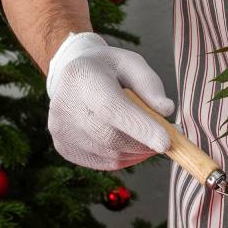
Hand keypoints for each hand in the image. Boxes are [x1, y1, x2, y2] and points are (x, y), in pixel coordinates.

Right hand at [46, 32, 173, 169]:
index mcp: (82, 76)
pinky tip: (129, 141)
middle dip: (145, 143)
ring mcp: (60, 129)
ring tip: (147, 135)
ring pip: (110, 154)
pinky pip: (104, 163)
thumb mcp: (132, 64)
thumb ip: (150, 85)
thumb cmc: (110, 70)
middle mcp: (64, 105)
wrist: (73, 78)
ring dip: (138, 151)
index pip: (111, 108)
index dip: (139, 127)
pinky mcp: (64, 147)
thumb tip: (166, 111)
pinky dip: (125, 157)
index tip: (166, 143)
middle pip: (111, 137)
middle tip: (167, 139)